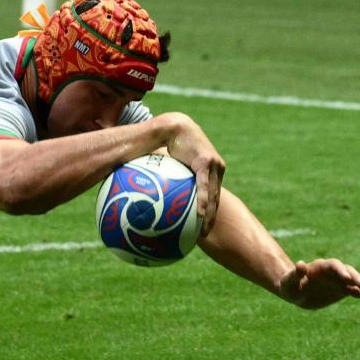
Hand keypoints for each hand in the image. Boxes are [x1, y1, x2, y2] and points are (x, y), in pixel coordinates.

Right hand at [164, 114, 224, 236]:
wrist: (170, 125)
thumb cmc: (164, 142)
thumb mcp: (164, 165)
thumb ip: (161, 180)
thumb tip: (145, 195)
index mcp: (209, 170)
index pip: (210, 194)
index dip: (208, 211)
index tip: (202, 226)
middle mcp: (215, 168)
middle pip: (215, 198)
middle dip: (211, 218)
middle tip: (205, 234)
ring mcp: (213, 165)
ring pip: (213, 195)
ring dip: (210, 214)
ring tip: (204, 231)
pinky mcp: (207, 162)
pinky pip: (204, 186)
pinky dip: (203, 201)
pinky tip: (200, 216)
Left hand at [278, 259, 359, 308]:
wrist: (294, 293)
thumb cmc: (289, 285)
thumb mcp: (289, 281)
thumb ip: (296, 273)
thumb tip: (301, 264)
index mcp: (320, 266)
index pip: (334, 265)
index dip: (341, 271)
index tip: (346, 279)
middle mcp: (333, 272)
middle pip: (347, 272)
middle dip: (355, 277)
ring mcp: (339, 281)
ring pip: (354, 281)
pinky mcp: (342, 290)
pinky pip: (356, 292)